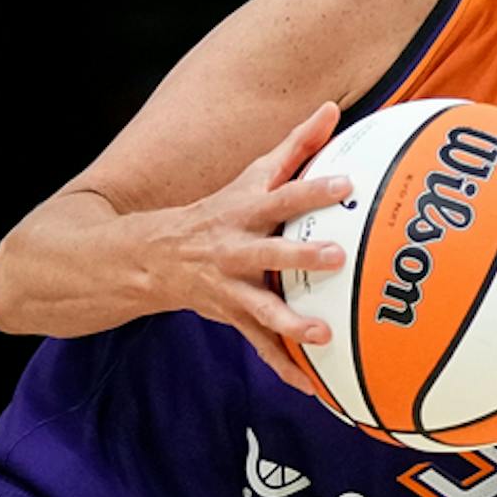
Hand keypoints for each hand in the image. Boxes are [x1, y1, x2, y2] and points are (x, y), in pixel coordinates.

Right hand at [153, 101, 351, 388]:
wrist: (151, 258)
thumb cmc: (219, 209)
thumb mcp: (251, 175)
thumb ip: (296, 145)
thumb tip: (331, 108)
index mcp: (243, 213)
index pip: (281, 196)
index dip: (311, 189)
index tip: (346, 185)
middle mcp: (235, 251)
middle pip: (268, 254)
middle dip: (300, 258)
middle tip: (336, 256)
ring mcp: (231, 289)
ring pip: (261, 308)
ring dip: (291, 322)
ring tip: (324, 334)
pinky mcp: (232, 318)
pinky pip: (261, 347)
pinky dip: (286, 368)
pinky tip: (314, 389)